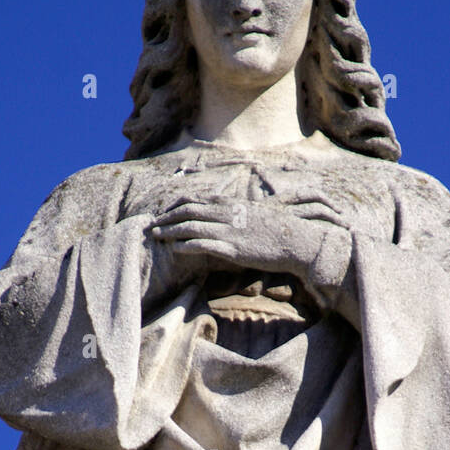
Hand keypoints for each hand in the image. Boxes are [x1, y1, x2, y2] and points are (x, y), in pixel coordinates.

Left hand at [147, 194, 350, 303]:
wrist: (297, 241)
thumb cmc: (280, 230)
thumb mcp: (256, 215)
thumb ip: (238, 213)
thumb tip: (228, 215)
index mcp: (231, 204)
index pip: (196, 200)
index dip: (177, 205)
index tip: (165, 211)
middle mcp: (226, 214)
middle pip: (188, 211)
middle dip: (167, 217)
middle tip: (152, 224)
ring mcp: (228, 231)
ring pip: (190, 227)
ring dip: (170, 230)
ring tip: (156, 235)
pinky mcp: (232, 248)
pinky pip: (202, 244)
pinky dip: (185, 245)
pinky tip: (174, 248)